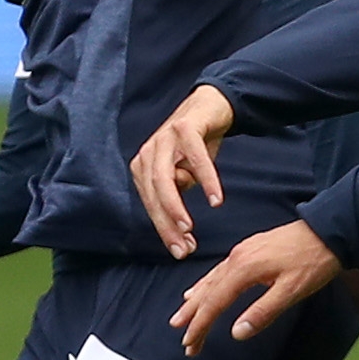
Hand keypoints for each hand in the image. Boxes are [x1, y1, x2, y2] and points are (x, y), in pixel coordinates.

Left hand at [130, 84, 237, 256]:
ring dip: (176, 206)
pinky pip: (195, 158)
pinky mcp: (184, 127)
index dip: (164, 229)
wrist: (210, 107)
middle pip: (153, 194)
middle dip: (167, 224)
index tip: (180, 251)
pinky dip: (206, 180)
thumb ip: (177, 196)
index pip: (150, 204)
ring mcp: (164, 138)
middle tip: (183, 248)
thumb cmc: (195, 147)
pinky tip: (215, 200)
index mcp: (143, 168)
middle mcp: (148, 153)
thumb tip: (180, 228)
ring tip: (188, 228)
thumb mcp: (183, 175)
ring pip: (165, 178)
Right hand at [171, 219, 338, 357]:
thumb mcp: (291, 291)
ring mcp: (242, 252)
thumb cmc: (313, 262)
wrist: (330, 230)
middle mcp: (237, 258)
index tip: (190, 344)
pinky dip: (207, 284)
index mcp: (244, 269)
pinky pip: (220, 270)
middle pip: (208, 292)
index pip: (214, 303)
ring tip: (182, 316)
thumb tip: (236, 333)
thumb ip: (263, 312)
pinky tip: (203, 288)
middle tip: (184, 340)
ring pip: (211, 280)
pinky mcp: (250, 250)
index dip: (200, 325)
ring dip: (196, 301)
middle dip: (193, 317)